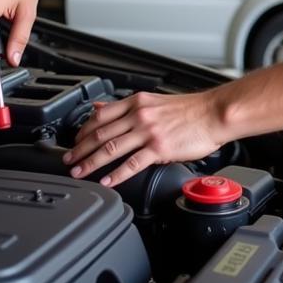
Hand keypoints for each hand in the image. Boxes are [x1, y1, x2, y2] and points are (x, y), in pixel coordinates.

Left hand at [63, 91, 225, 185]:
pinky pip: (132, 164)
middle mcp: (139, 115)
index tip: (74, 141)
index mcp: (136, 102)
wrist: (214, 114)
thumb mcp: (154, 100)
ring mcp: (148, 132)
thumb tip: (102, 108)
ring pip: (110, 148)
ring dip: (90, 162)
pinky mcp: (159, 148)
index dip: (82, 130)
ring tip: (79, 172)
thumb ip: (127, 106)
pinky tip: (106, 181)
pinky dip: (116, 174)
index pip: (99, 115)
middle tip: (69, 160)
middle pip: (99, 134)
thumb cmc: (191, 110)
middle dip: (79, 149)